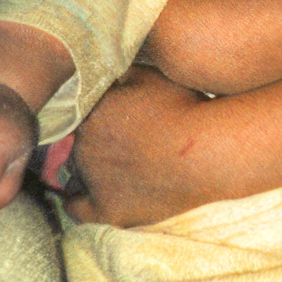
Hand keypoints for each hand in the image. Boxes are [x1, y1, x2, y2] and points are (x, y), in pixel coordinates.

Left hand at [63, 66, 206, 226]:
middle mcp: (84, 145)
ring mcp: (93, 180)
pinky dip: (76, 202)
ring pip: (76, 172)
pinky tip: (80, 197)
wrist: (204, 153)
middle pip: (81, 142)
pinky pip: (76, 209)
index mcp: (92, 112)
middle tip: (124, 141)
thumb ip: (122, 74)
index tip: (117, 118)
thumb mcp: (153, 77)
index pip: (84, 114)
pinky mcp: (107, 210)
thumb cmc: (183, 110)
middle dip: (97, 140)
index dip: (101, 116)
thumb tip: (107, 72)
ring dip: (88, 169)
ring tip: (114, 167)